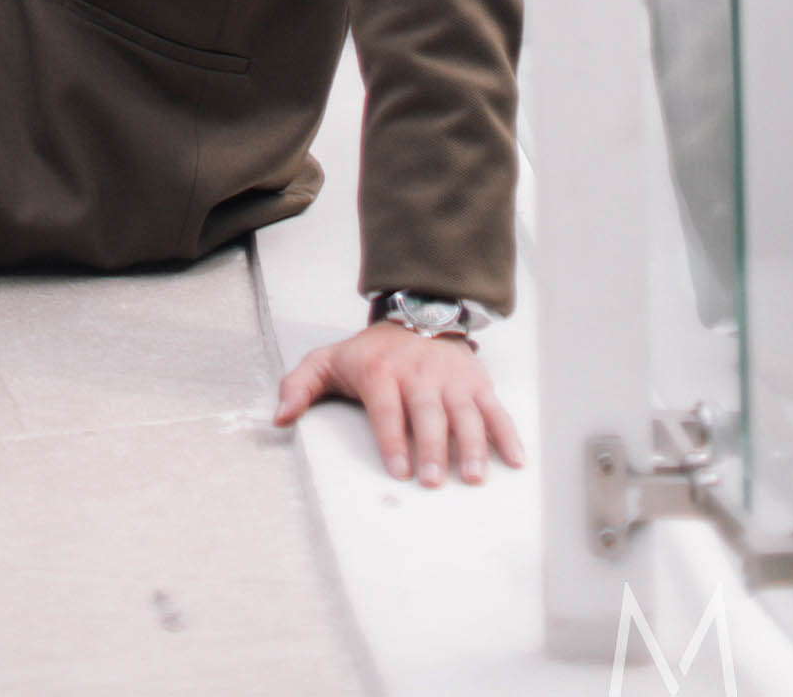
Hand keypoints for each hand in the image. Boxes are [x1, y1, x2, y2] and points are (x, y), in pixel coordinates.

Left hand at [273, 322, 524, 486]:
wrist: (416, 311)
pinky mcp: (476, 382)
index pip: (386, 408)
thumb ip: (299, 386)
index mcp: (381, 372)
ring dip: (470, 446)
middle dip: (431, 448)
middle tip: (433, 481)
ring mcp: (451, 378)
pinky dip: (507, 435)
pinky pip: (495, 409)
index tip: (399, 470)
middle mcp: (419, 373)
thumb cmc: (370, 352)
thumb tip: (278, 417)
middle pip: (427, 413)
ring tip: (471, 477)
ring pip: (464, 413)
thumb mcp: (328, 361)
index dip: (392, 440)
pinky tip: (514, 462)